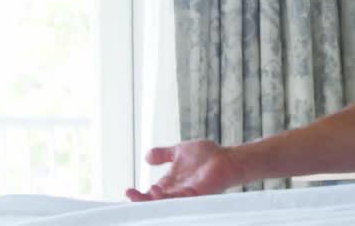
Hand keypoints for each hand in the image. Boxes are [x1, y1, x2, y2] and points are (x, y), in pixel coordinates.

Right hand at [124, 140, 246, 201]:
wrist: (227, 157)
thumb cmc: (207, 155)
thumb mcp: (179, 151)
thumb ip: (163, 154)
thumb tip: (146, 157)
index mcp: (170, 183)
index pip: (150, 193)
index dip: (139, 194)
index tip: (127, 191)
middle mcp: (176, 191)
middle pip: (154, 201)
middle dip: (141, 200)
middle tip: (129, 194)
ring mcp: (186, 194)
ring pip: (165, 202)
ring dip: (154, 199)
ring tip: (148, 190)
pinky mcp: (196, 194)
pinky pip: (180, 199)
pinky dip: (169, 197)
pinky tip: (160, 189)